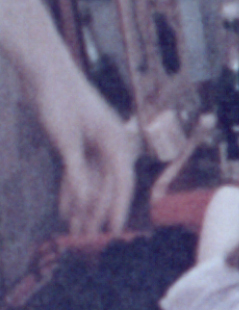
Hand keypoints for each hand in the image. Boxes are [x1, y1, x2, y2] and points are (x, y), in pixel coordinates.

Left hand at [36, 65, 135, 235]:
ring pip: (91, 181)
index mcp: (116, 142)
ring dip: (82, 204)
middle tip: (85, 237)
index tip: (112, 231)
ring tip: (73, 228)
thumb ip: (75, 170)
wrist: (44, 73)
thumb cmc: (58, 100)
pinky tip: (65, 207)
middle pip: (106, 185)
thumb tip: (84, 200)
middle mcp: (109, 144)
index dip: (117, 208)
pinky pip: (78, 172)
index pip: (121, 182)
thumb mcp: (65, 138)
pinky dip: (71, 189)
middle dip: (95, 211)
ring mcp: (93, 143)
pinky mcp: (77, 142)